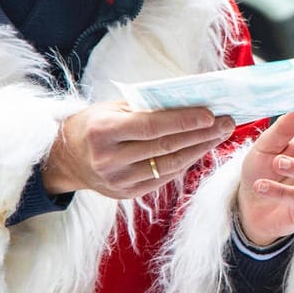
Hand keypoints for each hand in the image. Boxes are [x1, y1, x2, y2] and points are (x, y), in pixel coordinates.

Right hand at [43, 103, 235, 198]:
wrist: (66, 158)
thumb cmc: (94, 124)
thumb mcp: (112, 107)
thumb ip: (146, 105)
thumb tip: (189, 98)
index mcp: (103, 131)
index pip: (152, 126)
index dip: (184, 121)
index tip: (211, 114)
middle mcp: (109, 158)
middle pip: (166, 147)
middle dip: (201, 134)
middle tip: (227, 122)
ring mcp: (118, 180)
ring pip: (169, 165)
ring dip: (200, 149)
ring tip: (220, 135)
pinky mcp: (126, 194)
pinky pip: (164, 178)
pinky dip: (186, 162)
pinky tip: (201, 149)